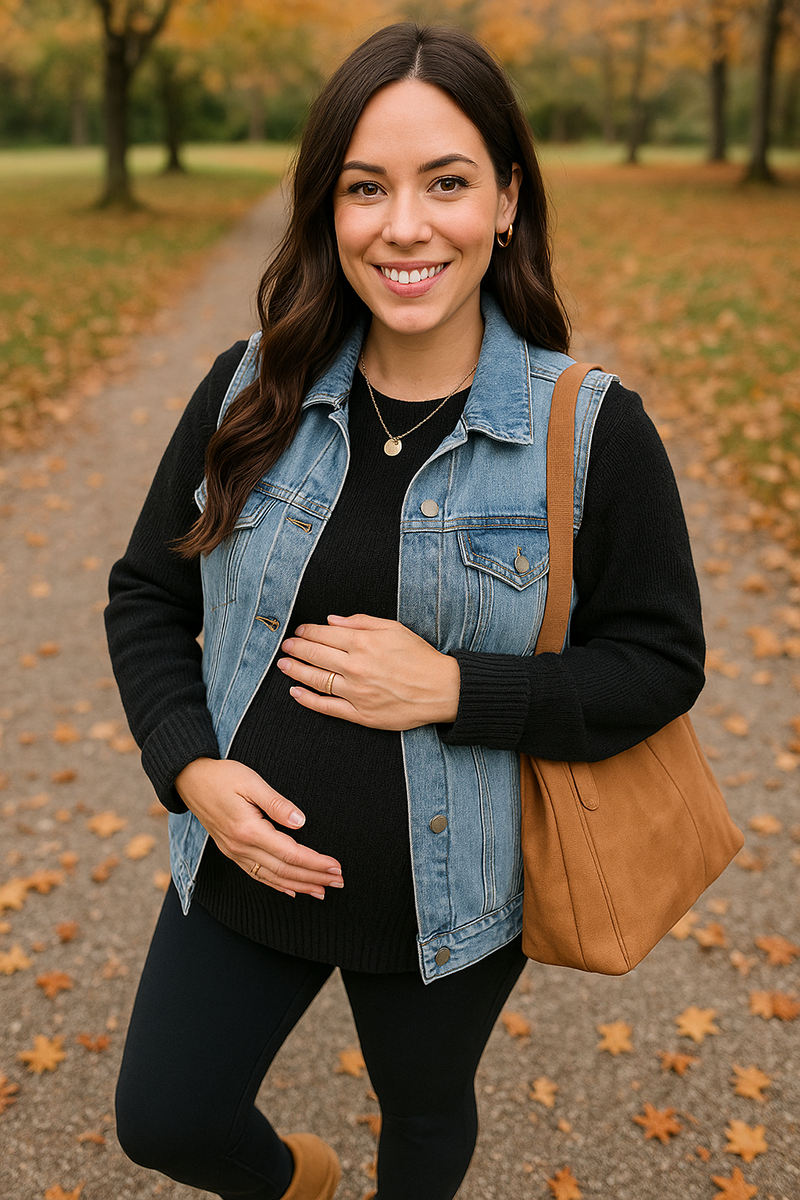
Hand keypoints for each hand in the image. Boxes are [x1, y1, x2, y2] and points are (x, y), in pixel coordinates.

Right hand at [174, 758, 342, 898]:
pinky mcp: (232, 852)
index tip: (335, 866)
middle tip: (339, 881)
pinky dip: (277, 885)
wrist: (190, 780)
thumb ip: (276, 803)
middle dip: (314, 878)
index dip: (315, 862)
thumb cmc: (222, 776)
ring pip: (272, 877)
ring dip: (299, 885)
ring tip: (322, 890)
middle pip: (284, 870)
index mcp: (248, 830)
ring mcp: (234, 853)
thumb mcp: (251, 781)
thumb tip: (301, 821)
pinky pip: (257, 875)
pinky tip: (292, 890)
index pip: (289, 853)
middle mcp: (241, 847)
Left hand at [276, 613, 460, 729]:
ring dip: (295, 670)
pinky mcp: (360, 714)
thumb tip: (331, 620)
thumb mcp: (393, 629)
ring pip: (316, 680)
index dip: (307, 632)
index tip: (299, 631)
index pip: (324, 635)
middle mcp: (356, 667)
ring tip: (283, 665)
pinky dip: (308, 699)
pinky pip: (327, 707)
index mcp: (363, 643)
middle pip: (315, 655)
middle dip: (296, 649)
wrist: (441, 690)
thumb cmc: (420, 657)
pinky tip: (295, 692)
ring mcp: (356, 692)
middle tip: (285, 646)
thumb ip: (360, 622)